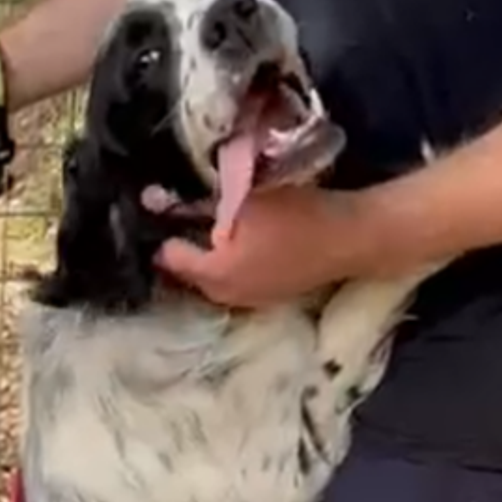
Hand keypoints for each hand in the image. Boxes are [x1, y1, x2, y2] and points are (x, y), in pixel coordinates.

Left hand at [152, 186, 369, 310]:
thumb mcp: (241, 200)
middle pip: (187, 272)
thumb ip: (198, 204)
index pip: (168, 256)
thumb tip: (154, 200)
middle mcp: (222, 296)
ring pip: (211, 278)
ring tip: (212, 227)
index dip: (164, 229)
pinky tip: (242, 243)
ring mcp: (246, 301)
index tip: (163, 207)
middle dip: (184, 245)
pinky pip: (234, 281)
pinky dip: (230, 264)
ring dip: (208, 256)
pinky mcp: (266, 298)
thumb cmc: (294, 215)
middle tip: (185, 213)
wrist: (347, 240)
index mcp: (212, 274)